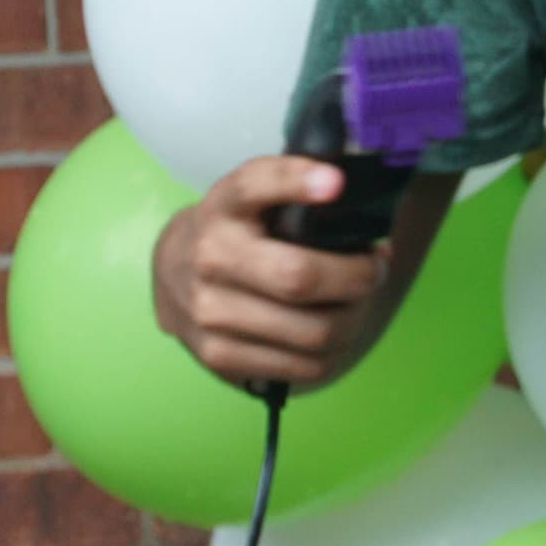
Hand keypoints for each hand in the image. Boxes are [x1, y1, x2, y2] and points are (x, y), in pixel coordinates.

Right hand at [151, 155, 391, 390]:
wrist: (173, 271)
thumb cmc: (237, 230)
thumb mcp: (256, 196)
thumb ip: (301, 191)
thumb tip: (366, 218)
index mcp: (224, 206)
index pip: (255, 185)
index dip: (296, 181)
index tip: (336, 182)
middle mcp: (210, 256)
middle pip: (300, 277)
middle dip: (357, 277)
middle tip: (372, 270)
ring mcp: (209, 311)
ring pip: (313, 331)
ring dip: (353, 319)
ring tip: (354, 303)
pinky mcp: (218, 354)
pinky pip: (303, 365)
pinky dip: (332, 352)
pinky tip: (329, 330)